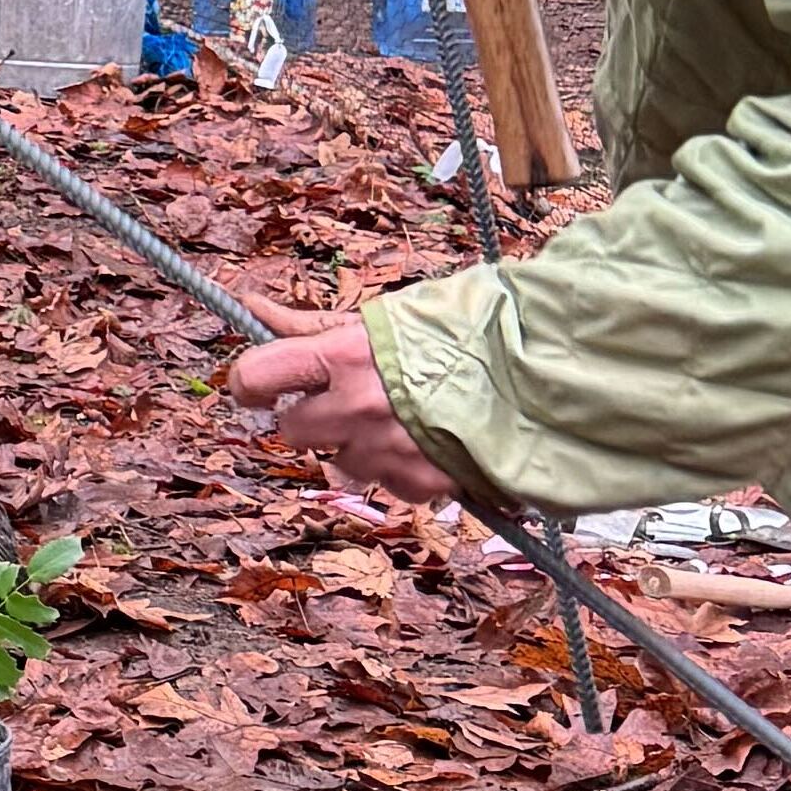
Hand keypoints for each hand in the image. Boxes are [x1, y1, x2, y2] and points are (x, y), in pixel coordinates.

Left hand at [227, 316, 456, 507]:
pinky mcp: (420, 484)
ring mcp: (387, 451)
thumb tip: (248, 306)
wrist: (541, 372)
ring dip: (359, 444)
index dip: (252, 383)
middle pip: (291, 431)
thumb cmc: (462, 332)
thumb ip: (312, 326)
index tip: (261, 387)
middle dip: (311, 419)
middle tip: (346, 400)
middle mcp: (357, 409)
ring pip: (340, 461)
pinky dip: (399, 468)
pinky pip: (386, 483)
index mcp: (343, 356)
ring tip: (402, 416)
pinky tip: (427, 440)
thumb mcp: (384, 318)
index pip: (257, 377)